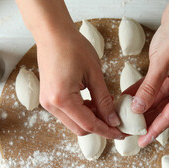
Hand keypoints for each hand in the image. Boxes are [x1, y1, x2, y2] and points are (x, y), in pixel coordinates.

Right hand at [16, 0, 122, 138]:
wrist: (52, 33)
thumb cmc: (72, 47)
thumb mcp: (94, 74)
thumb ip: (104, 100)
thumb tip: (113, 119)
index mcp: (62, 99)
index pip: (89, 125)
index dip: (107, 131)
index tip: (120, 133)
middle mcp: (51, 105)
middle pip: (80, 129)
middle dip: (100, 128)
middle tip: (116, 122)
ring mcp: (47, 103)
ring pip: (74, 123)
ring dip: (91, 120)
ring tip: (106, 109)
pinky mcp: (48, 99)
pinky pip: (68, 114)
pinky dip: (82, 113)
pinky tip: (94, 104)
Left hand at [125, 0, 168, 146]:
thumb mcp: (161, 65)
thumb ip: (149, 89)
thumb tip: (138, 108)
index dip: (154, 130)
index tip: (142, 141)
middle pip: (162, 111)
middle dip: (145, 120)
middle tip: (129, 129)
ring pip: (156, 100)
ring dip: (141, 107)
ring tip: (125, 116)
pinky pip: (153, 88)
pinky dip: (141, 93)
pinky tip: (127, 98)